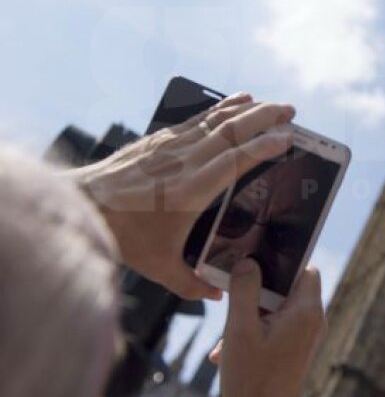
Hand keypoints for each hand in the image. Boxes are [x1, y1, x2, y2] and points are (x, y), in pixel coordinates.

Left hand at [72, 93, 295, 298]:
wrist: (82, 205)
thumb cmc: (122, 236)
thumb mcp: (158, 267)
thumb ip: (191, 283)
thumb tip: (218, 295)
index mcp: (191, 191)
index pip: (235, 161)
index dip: (263, 147)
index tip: (287, 138)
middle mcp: (185, 162)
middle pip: (232, 131)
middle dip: (265, 118)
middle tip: (291, 112)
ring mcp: (172, 146)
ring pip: (217, 120)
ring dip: (248, 109)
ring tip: (273, 104)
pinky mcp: (160, 140)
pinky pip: (199, 119)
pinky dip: (222, 108)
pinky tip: (236, 101)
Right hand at [214, 259, 325, 396]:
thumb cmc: (252, 379)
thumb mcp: (240, 328)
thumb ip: (244, 290)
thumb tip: (248, 261)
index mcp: (307, 311)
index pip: (306, 268)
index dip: (282, 262)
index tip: (256, 264)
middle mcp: (313, 322)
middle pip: (287, 289)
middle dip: (256, 295)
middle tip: (234, 306)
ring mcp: (305, 338)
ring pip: (277, 310)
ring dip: (250, 317)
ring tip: (227, 339)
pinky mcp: (295, 351)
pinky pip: (276, 328)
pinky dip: (254, 333)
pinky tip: (229, 351)